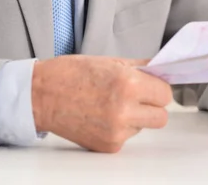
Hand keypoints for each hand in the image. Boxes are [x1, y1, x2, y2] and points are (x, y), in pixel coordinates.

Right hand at [32, 55, 172, 152]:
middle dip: (153, 105)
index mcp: (127, 84)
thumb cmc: (72, 74)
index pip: (165, 93)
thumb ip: (139, 68)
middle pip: (161, 117)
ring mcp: (116, 131)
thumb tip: (159, 71)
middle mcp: (124, 110)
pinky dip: (120, 127)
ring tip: (113, 103)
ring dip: (136, 116)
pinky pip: (127, 137)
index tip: (152, 85)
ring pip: (144, 127)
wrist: (42, 95)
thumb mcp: (110, 62)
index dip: (158, 87)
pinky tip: (103, 114)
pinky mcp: (108, 146)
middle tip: (140, 96)